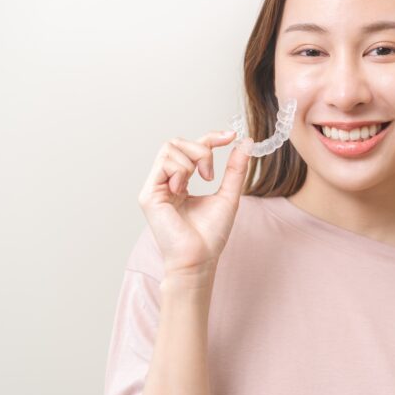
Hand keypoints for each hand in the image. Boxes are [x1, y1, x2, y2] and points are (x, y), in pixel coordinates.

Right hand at [137, 130, 253, 278]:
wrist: (200, 258)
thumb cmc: (210, 235)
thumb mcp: (228, 195)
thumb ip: (235, 168)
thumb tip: (246, 142)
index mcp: (181, 182)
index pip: (191, 148)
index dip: (211, 137)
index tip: (231, 136)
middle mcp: (166, 182)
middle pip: (177, 142)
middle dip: (201, 148)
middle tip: (211, 173)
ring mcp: (155, 187)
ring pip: (169, 148)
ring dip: (192, 159)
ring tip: (200, 181)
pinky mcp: (148, 194)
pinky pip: (164, 163)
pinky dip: (180, 170)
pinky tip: (183, 188)